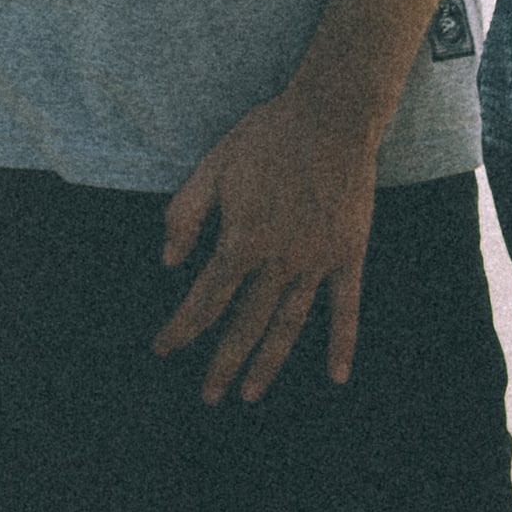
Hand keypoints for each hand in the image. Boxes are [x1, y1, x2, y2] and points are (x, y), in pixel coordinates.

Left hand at [152, 89, 378, 404]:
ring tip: (250, 394)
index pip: (205, 299)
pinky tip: (336, 377)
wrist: (332, 115)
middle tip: (207, 396)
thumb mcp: (213, 166)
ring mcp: (317, 261)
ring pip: (288, 325)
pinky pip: (346, 308)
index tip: (163, 349)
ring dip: (268, 363)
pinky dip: (341, 343)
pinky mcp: (348, 254)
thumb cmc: (267, 136)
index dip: (182, 328)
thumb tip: (166, 261)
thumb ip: (186, 213)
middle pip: (245, 323)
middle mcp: (279, 260)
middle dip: (222, 363)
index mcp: (242, 240)